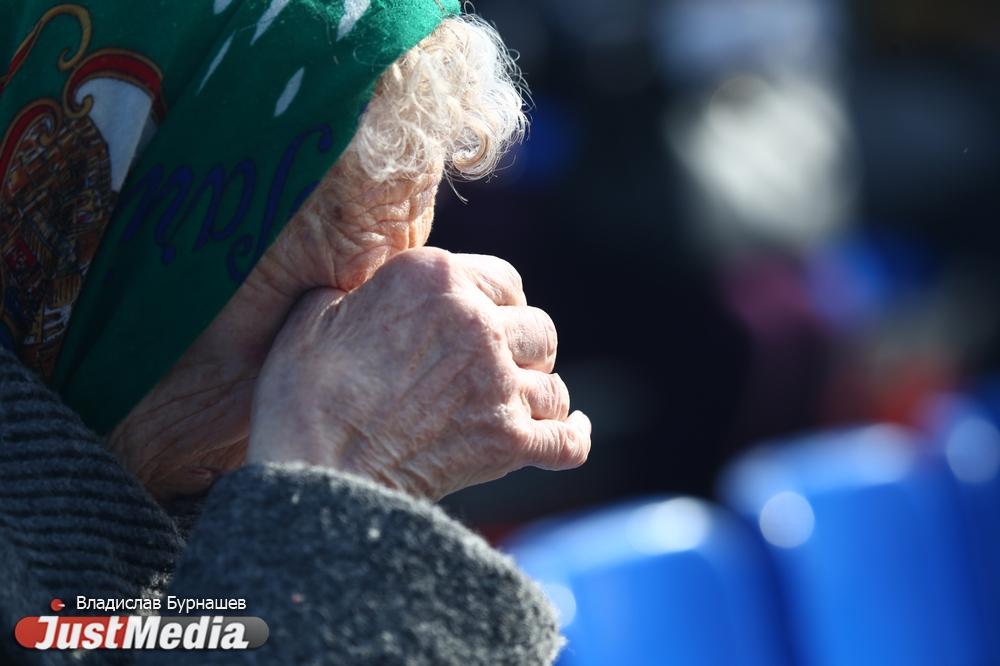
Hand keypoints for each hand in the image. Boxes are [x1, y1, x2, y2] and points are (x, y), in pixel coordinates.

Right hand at [247, 247, 590, 499]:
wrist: (313, 465)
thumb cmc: (302, 391)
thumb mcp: (312, 313)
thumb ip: (352, 289)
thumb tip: (356, 289)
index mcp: (434, 277)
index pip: (504, 280)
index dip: (499, 303)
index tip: (487, 322)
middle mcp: (478, 322)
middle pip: (538, 329)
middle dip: (523, 348)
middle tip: (498, 369)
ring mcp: (498, 383)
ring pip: (552, 384)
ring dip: (538, 393)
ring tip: (517, 404)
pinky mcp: (508, 440)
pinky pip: (567, 439)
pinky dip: (572, 436)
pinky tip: (572, 430)